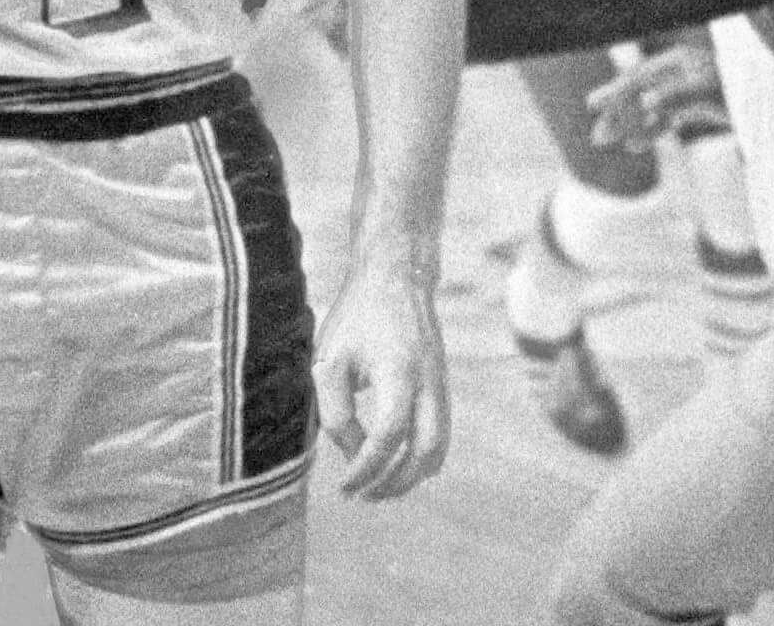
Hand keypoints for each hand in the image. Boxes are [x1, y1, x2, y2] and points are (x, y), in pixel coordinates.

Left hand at [311, 257, 448, 501]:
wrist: (396, 277)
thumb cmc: (357, 317)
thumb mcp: (331, 359)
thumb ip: (336, 411)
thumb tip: (354, 453)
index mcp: (398, 372)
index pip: (387, 437)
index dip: (365, 469)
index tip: (343, 486)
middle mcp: (428, 382)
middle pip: (424, 452)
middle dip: (394, 484)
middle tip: (363, 496)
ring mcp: (441, 385)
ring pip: (439, 449)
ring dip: (411, 477)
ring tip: (380, 489)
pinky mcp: (442, 386)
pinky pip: (441, 434)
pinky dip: (422, 459)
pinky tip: (396, 465)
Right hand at [586, 40, 724, 151]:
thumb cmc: (744, 89)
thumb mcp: (711, 92)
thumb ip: (679, 94)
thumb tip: (647, 99)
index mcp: (681, 61)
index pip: (641, 76)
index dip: (616, 92)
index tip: (592, 105)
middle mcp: (682, 71)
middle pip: (641, 91)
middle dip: (618, 114)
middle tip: (597, 137)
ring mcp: (690, 86)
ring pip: (651, 105)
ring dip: (629, 123)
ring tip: (606, 140)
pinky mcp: (699, 102)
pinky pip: (667, 115)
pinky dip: (651, 128)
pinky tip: (636, 144)